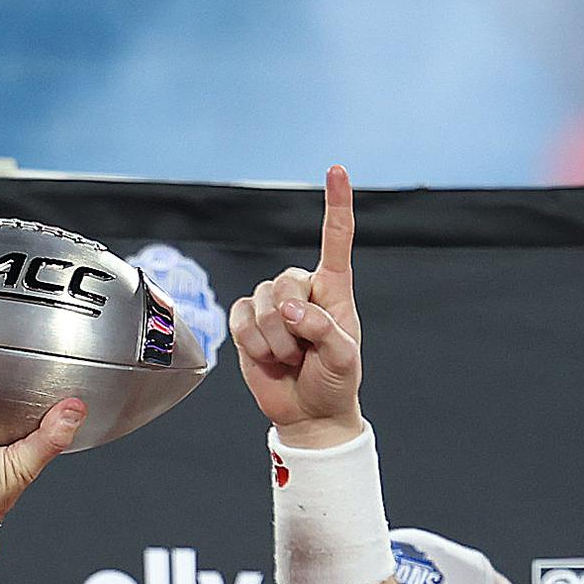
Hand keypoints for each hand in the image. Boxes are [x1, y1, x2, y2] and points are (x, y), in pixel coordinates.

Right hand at [231, 167, 364, 449]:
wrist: (308, 413)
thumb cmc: (334, 382)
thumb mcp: (343, 359)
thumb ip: (323, 330)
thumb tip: (291, 311)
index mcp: (334, 290)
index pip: (336, 240)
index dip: (336, 204)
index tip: (337, 170)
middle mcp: (302, 290)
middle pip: (285, 283)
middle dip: (291, 323)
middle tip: (303, 352)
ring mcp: (272, 305)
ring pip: (260, 303)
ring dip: (274, 340)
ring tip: (289, 358)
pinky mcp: (247, 322)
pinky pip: (240, 319)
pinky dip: (253, 343)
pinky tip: (268, 356)